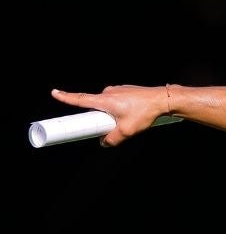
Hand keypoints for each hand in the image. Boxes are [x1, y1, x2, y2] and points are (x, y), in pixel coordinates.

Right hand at [51, 85, 169, 146]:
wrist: (162, 100)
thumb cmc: (145, 113)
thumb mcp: (127, 131)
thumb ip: (112, 139)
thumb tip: (103, 143)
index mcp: (105, 100)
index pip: (80, 99)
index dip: (66, 97)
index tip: (55, 92)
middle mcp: (108, 92)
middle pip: (95, 107)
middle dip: (99, 118)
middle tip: (112, 125)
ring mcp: (117, 90)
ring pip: (107, 106)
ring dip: (112, 115)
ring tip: (129, 120)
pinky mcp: (125, 91)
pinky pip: (116, 102)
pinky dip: (120, 110)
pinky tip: (133, 114)